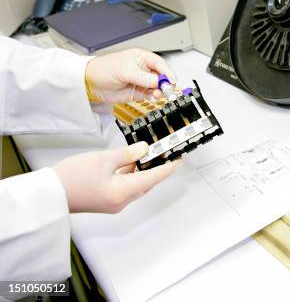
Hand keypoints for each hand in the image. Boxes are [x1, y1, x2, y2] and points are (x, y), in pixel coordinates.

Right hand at [54, 142, 179, 212]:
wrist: (48, 196)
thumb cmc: (71, 178)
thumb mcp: (102, 159)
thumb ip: (126, 154)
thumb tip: (143, 149)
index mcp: (124, 191)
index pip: (154, 178)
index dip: (168, 167)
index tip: (178, 159)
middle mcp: (121, 201)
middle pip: (147, 183)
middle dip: (156, 168)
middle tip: (163, 153)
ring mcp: (113, 203)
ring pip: (136, 185)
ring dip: (141, 171)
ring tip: (145, 154)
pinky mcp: (106, 202)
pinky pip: (125, 188)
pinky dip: (129, 176)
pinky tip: (127, 163)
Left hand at [85, 48, 176, 102]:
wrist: (91, 83)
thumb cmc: (104, 69)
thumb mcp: (126, 71)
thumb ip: (144, 77)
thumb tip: (159, 82)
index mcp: (142, 58)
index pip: (160, 64)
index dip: (168, 72)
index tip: (172, 80)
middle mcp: (144, 69)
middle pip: (162, 76)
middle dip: (165, 83)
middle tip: (166, 89)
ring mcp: (142, 81)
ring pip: (158, 87)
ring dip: (160, 91)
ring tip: (157, 94)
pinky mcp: (139, 92)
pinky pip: (152, 95)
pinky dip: (154, 97)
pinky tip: (153, 97)